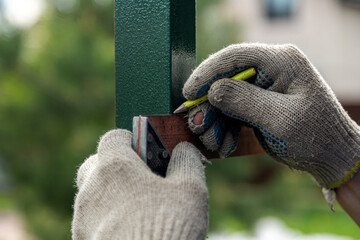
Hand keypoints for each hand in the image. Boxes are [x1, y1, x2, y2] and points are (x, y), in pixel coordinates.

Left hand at [72, 129, 207, 239]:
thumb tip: (183, 150)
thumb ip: (187, 161)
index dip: (131, 139)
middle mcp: (92, 189)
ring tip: (140, 208)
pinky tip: (130, 229)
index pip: (113, 138)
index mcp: (115, 168)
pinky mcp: (82, 239)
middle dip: (116, 166)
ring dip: (112, 194)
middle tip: (142, 179)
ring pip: (93, 194)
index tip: (147, 150)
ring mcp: (83, 217)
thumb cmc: (169, 227)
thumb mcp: (191, 189)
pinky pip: (92, 219)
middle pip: (96, 164)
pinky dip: (108, 217)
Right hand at [183, 43, 359, 187]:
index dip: (207, 73)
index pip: (234, 57)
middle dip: (208, 106)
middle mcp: (269, 70)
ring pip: (223, 99)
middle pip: (224, 80)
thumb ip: (243, 101)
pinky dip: (223, 129)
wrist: (330, 156)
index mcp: (280, 61)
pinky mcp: (255, 105)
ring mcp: (261, 88)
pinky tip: (224, 145)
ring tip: (214, 143)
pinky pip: (229, 113)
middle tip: (199, 128)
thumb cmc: (314, 136)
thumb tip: (212, 90)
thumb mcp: (278, 118)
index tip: (188, 94)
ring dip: (213, 122)